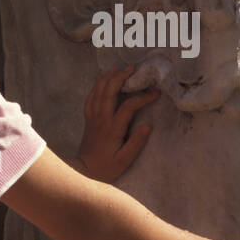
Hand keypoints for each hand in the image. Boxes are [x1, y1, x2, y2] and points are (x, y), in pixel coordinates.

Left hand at [76, 65, 159, 182]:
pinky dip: (96, 87)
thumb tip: (148, 125)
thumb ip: (136, 143)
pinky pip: (90, 98)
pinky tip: (101, 81)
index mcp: (112, 128)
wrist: (84, 171)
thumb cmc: (106, 167)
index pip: (128, 107)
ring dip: (107, 78)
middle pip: (109, 92)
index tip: (155, 93)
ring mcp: (92, 118)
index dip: (142, 98)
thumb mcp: (124, 160)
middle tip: (131, 69)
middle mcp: (101, 119)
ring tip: (116, 68)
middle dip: (120, 78)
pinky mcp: (88, 119)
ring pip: (97, 92)